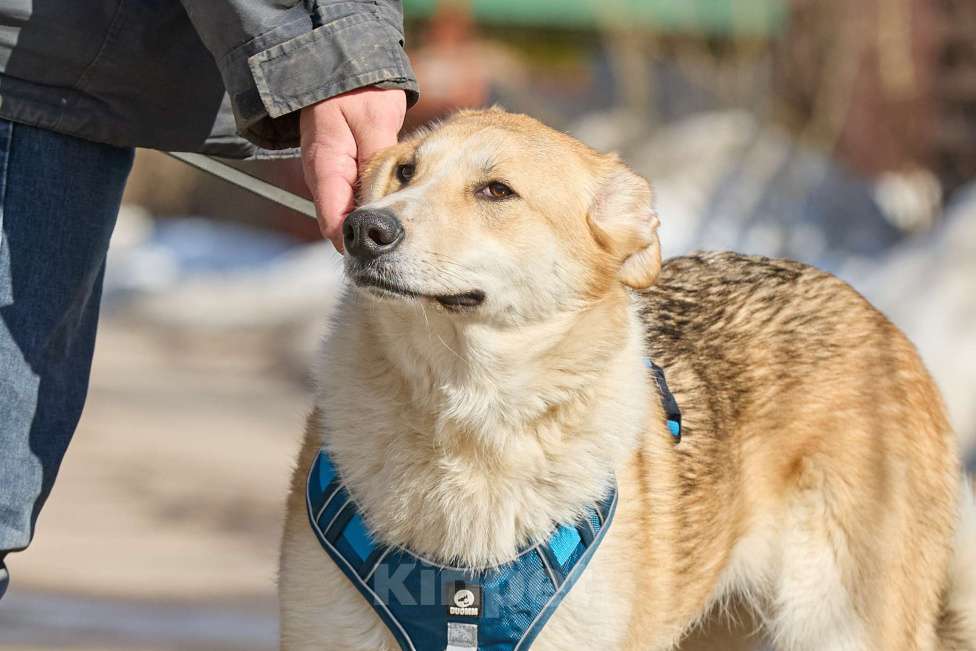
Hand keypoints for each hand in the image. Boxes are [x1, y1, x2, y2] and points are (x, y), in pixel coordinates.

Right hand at [300, 88, 406, 250]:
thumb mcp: (372, 121)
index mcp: (324, 167)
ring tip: (405, 244)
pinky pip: (360, 201)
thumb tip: (384, 200)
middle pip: (344, 223)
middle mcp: (325, 178)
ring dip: (374, 227)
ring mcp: (335, 177)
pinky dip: (378, 211)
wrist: (344, 72)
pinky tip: (401, 219)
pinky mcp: (347, 174)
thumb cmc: (357, 92)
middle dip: (368, 240)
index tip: (381, 257)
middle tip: (402, 256)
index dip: (355, 243)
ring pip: (354, 214)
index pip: (333, 220)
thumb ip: (377, 159)